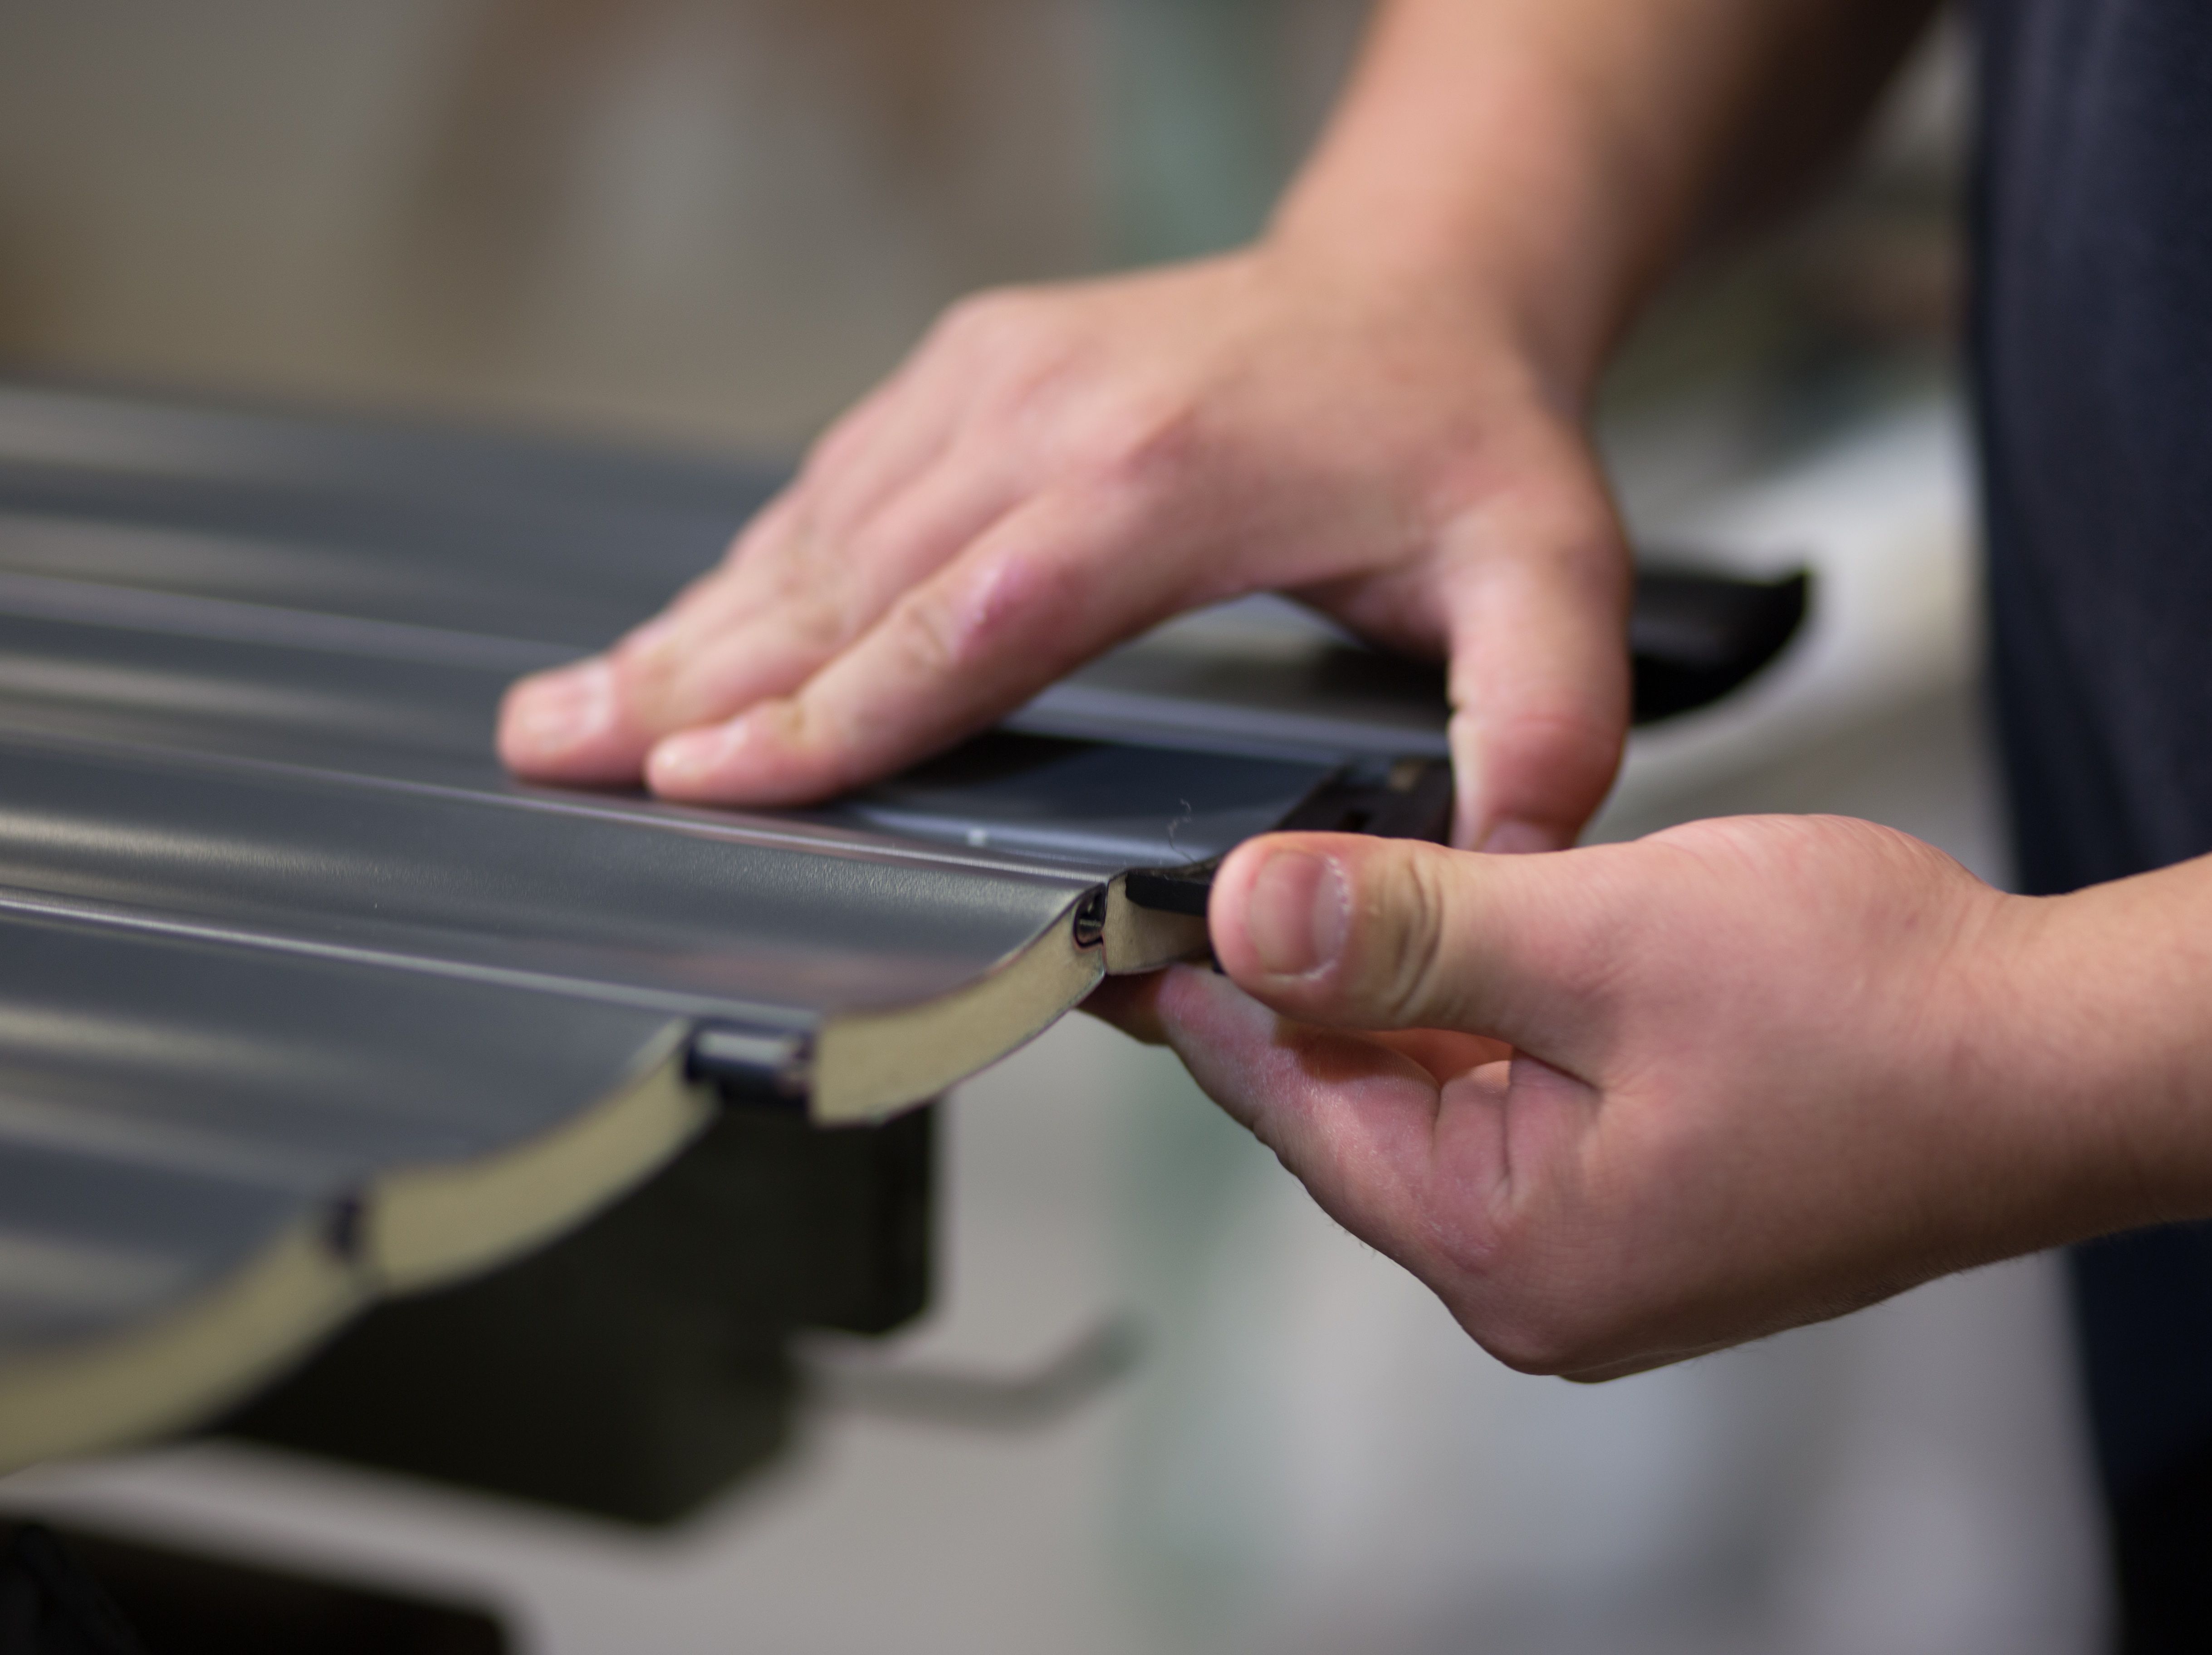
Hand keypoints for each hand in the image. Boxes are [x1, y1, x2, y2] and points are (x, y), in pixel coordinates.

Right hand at [497, 244, 1631, 849]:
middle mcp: (1055, 409)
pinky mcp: (975, 366)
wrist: (1419, 282)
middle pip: (852, 572)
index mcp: (1169, 475)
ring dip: (691, 628)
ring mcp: (999, 374)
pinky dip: (751, 570)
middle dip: (701, 681)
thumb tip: (1512, 862)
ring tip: (563, 719)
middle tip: (561, 764)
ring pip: (818, 526)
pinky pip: (839, 483)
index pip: (975, 616)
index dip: (842, 712)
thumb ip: (1546, 725)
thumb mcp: (1556, 580)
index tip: (711, 780)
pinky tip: (675, 636)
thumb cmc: (1470, 442)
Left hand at [1088, 818, 2121, 1378]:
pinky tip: (1473, 945)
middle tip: (1226, 883)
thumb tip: (1252, 915)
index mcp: (1511, 1247)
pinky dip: (1492, 1022)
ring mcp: (1612, 1249)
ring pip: (1448, 1102)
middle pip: (1363, 1115)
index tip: (1138, 924)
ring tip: (1335, 892)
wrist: (2072, 1055)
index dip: (1213, 1002)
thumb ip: (1410, 927)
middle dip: (1305, 993)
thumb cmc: (1875, 1011)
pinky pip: (1529, 1107)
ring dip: (1405, 997)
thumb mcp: (1601, 936)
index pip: (1297, 1112)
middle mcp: (1548, 1280)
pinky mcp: (1666, 1202)